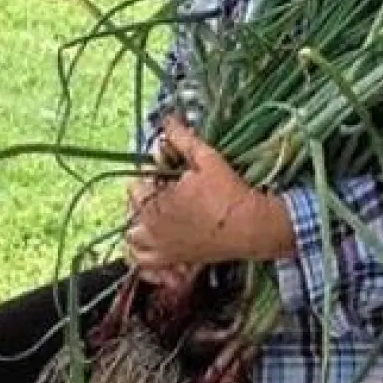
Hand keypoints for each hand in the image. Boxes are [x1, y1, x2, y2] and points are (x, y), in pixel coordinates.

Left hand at [123, 115, 293, 271]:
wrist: (251, 227)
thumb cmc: (228, 192)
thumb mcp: (206, 158)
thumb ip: (182, 139)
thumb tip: (166, 120)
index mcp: (154, 203)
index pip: (137, 182)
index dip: (152, 171)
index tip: (169, 167)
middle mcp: (150, 228)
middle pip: (132, 206)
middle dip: (145, 193)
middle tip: (167, 186)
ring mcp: (159, 248)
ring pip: (131, 236)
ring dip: (137, 221)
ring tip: (155, 211)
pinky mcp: (170, 260)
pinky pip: (142, 262)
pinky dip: (139, 254)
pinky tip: (150, 240)